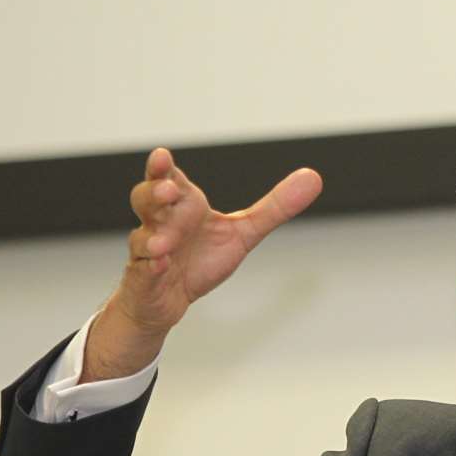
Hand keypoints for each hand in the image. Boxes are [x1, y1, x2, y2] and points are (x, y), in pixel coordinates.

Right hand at [83, 148, 321, 381]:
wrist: (169, 300)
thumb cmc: (199, 259)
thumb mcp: (243, 232)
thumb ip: (275, 207)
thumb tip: (313, 177)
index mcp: (183, 205)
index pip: (170, 178)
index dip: (163, 168)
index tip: (162, 155)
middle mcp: (161, 223)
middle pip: (146, 199)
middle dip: (154, 193)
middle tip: (169, 191)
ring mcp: (150, 251)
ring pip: (142, 236)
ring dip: (153, 236)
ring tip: (164, 241)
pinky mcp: (145, 278)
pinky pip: (145, 271)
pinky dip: (153, 267)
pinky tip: (162, 264)